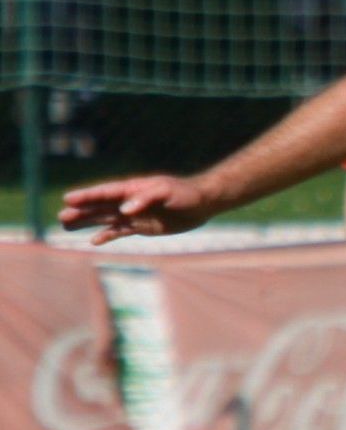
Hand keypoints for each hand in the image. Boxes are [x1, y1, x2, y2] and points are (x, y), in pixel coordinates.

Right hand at [59, 174, 217, 245]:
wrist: (201, 204)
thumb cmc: (185, 193)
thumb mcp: (167, 191)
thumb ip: (145, 198)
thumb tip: (125, 210)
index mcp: (132, 188)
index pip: (105, 192)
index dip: (87, 196)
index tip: (68, 199)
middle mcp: (129, 201)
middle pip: (99, 206)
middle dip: (81, 211)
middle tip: (61, 217)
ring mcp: (133, 214)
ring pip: (105, 219)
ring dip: (87, 222)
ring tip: (66, 225)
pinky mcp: (142, 226)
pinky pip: (120, 231)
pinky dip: (107, 235)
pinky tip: (94, 240)